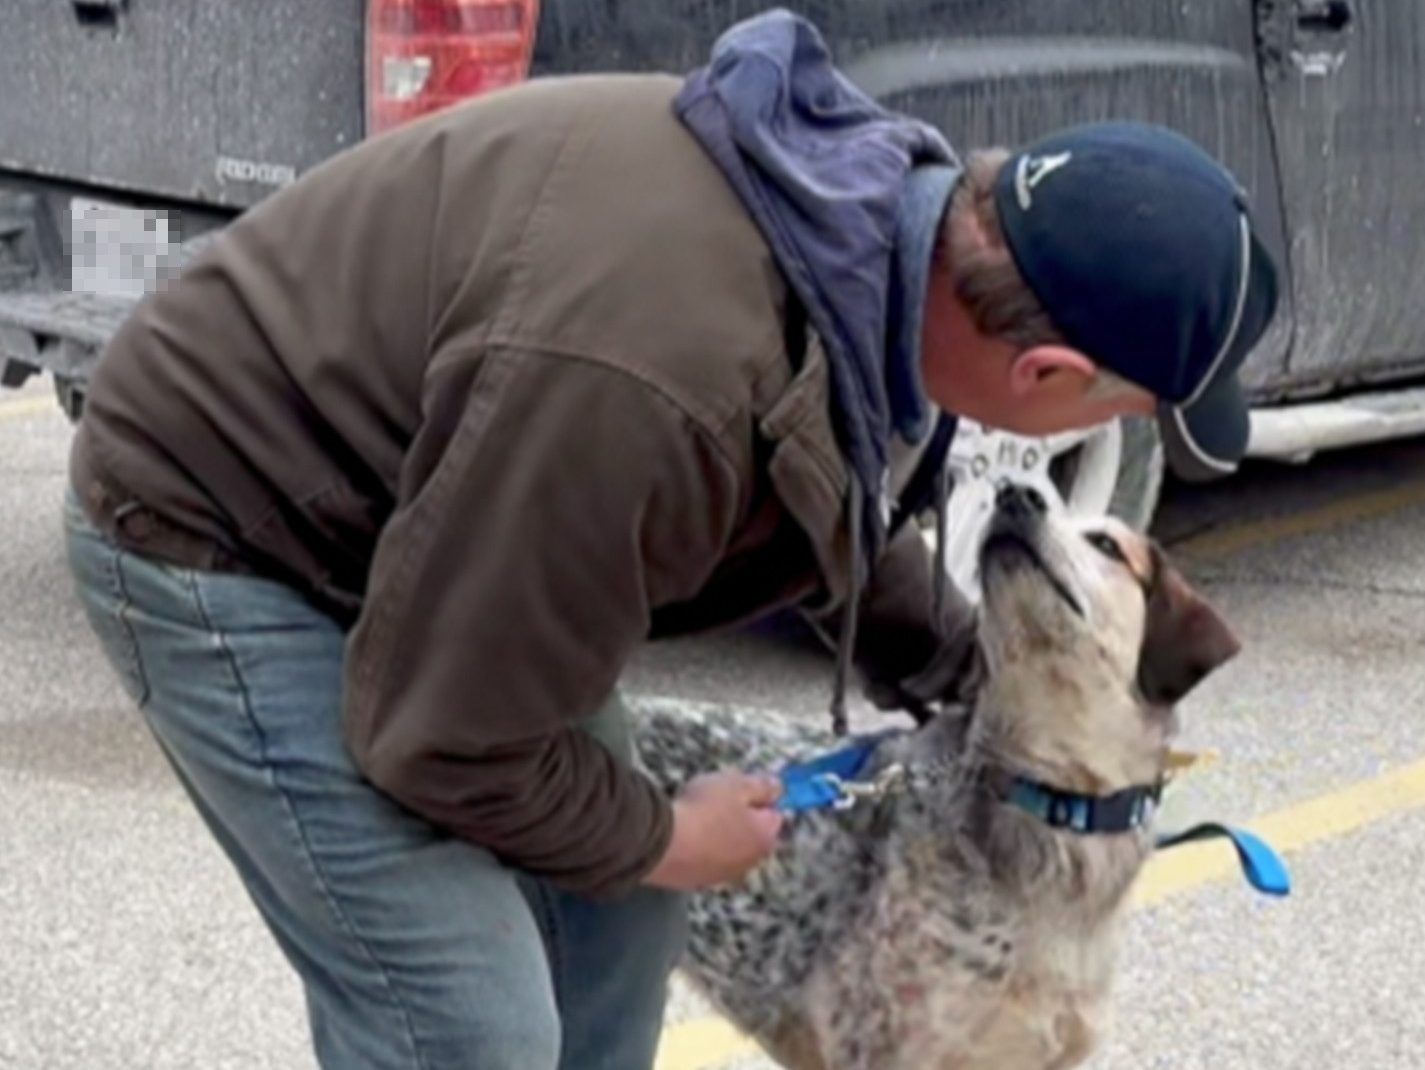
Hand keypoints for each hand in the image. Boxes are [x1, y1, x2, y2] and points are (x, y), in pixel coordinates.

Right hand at [643, 771, 783, 890]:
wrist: (661, 844)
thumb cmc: (702, 811)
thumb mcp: (736, 785)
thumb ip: (762, 786)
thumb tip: (779, 787)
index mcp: (764, 838)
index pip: (774, 814)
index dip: (759, 797)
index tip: (741, 787)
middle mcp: (748, 862)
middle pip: (749, 833)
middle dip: (737, 817)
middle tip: (715, 799)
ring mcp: (721, 875)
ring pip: (726, 848)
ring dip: (716, 834)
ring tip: (694, 815)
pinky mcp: (695, 882)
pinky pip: (702, 860)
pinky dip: (696, 849)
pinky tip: (681, 834)